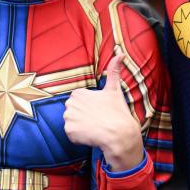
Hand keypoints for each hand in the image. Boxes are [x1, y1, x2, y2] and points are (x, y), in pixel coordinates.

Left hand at [62, 51, 142, 170]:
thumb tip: (120, 53)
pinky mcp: (69, 131)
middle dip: (83, 117)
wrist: (119, 134)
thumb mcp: (114, 89)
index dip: (89, 108)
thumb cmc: (117, 112)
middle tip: (98, 120)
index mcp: (78, 93)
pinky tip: (91, 135)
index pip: (79, 103)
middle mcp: (69, 104)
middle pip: (74, 113)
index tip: (99, 111)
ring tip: (95, 127)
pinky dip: (80, 137)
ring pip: (73, 124)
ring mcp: (68, 118)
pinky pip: (72, 135)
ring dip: (81, 127)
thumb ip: (114, 70)